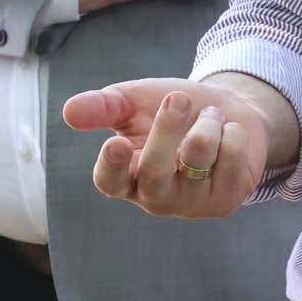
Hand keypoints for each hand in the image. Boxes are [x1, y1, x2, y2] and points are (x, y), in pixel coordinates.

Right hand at [62, 79, 266, 218]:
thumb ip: (103, 107)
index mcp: (125, 175)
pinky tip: (228, 135)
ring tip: (209, 116)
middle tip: (178, 97)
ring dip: (208, 122)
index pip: (110, 181)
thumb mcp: (135, 101)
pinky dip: (232, 133)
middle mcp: (154, 197)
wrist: (226, 114)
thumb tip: (69, 112)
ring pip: (198, 157)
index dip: (111, 166)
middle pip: (154, 170)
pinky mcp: (224, 202)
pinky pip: (232, 158)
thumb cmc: (174, 111)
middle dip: (167, 128)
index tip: (116, 142)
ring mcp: (190, 204)